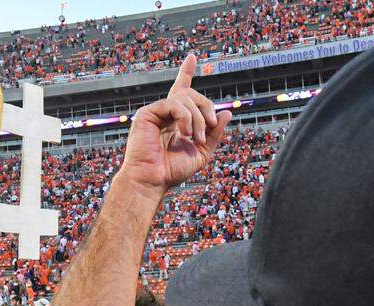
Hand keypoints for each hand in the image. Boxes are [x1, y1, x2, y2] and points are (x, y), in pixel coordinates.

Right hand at [119, 55, 231, 197]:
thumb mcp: (202, 152)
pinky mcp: (147, 114)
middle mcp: (164, 113)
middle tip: (210, 128)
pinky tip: (184, 133)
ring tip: (195, 138)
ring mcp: (155, 112)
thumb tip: (227, 112)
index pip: (182, 91)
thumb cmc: (172, 171)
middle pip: (191, 94)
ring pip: (185, 98)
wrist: (153, 180)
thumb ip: (214, 133)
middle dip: (206, 108)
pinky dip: (185, 118)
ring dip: (198, 118)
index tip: (192, 57)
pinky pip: (174, 104)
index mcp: (174, 120)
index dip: (186, 73)